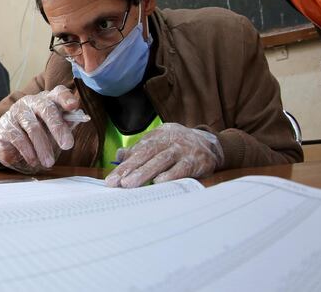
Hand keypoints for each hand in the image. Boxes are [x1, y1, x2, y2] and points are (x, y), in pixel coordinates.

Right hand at [0, 85, 82, 173]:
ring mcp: (16, 112)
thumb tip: (77, 119)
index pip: (57, 93)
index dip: (65, 98)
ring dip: (43, 147)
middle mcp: (31, 102)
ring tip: (49, 162)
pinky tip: (33, 161)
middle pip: (46, 109)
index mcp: (46, 100)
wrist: (7, 141)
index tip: (73, 106)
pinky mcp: (5, 125)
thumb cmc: (37, 133)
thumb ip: (65, 123)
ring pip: (33, 127)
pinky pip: (18, 138)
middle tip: (67, 145)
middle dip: (58, 128)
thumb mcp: (53, 129)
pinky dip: (28, 152)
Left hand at [105, 123, 223, 187]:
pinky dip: (170, 175)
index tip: (111, 180)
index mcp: (158, 136)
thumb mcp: (159, 142)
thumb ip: (139, 150)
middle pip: (147, 153)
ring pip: (162, 160)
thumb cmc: (178, 145)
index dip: (124, 166)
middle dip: (130, 169)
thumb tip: (118, 156)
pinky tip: (158, 182)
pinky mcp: (199, 160)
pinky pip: (183, 168)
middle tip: (117, 183)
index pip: (137, 151)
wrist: (210, 142)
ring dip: (145, 172)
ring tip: (130, 184)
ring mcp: (184, 149)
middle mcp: (170, 140)